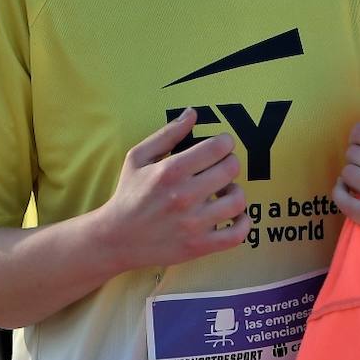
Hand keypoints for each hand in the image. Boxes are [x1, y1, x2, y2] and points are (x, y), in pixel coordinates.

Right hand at [95, 109, 251, 272]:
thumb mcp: (138, 158)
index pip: (217, 147)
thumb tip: (193, 113)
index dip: (225, 142)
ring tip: (224, 191)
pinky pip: (238, 234)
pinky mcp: (199, 246)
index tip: (221, 145)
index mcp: (170, 171)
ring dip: (236, 191)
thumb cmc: (128, 194)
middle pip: (231, 169)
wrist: (116, 238)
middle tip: (221, 166)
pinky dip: (244, 222)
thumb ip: (167, 134)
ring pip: (238, 200)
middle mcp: (184, 196)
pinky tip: (234, 215)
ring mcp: (194, 223)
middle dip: (230, 163)